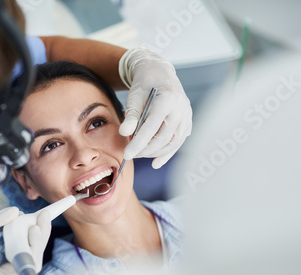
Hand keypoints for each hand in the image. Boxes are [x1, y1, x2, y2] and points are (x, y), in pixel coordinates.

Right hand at [0, 207, 50, 274]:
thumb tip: (15, 211)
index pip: (26, 262)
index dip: (34, 243)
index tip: (35, 227)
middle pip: (35, 258)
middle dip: (40, 235)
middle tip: (42, 215)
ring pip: (34, 258)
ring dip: (36, 238)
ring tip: (38, 219)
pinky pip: (30, 260)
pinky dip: (30, 244)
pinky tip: (32, 231)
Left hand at [118, 47, 191, 168]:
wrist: (159, 73)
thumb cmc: (145, 83)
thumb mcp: (134, 95)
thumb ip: (131, 115)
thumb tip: (125, 133)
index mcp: (168, 99)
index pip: (152, 127)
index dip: (139, 143)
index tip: (126, 154)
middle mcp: (181, 108)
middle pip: (164, 137)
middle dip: (146, 150)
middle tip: (131, 154)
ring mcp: (187, 115)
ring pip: (173, 142)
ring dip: (155, 152)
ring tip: (139, 154)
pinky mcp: (187, 121)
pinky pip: (179, 141)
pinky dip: (167, 153)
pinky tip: (156, 162)